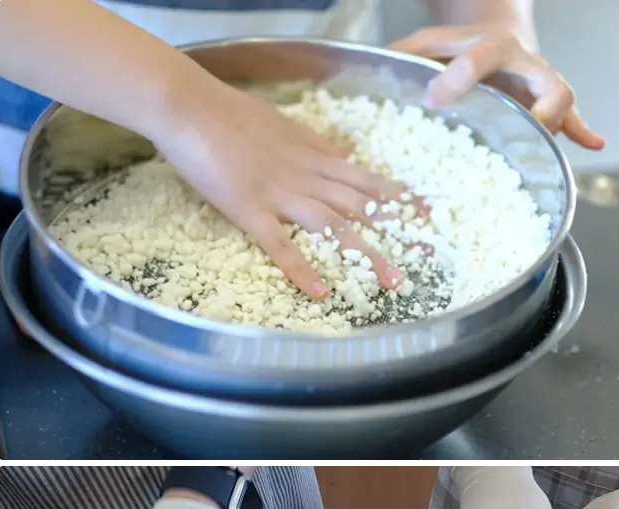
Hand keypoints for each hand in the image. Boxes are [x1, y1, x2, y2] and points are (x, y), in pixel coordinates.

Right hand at [154, 80, 405, 298]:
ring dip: (365, 254)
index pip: (367, 180)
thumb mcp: (284, 125)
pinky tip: (320, 291)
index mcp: (314, 157)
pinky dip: (301, 269)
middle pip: (361, 207)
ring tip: (391, 281)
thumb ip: (314, 145)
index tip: (427, 214)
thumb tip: (340, 156)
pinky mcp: (250, 210)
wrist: (190, 107)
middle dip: (398, 232)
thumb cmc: (231, 114)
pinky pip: (280, 245)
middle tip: (429, 255)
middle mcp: (307, 176)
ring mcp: (280, 194)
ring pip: (333, 227)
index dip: (399, 198)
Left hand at [392, 20, 604, 149]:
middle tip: (519, 125)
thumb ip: (406, 56)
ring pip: (563, 100)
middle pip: (545, 82)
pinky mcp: (552, 104)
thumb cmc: (459, 46)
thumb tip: (372, 69)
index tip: (434, 98)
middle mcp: (526, 66)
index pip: (481, 58)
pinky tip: (594, 145)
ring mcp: (542, 86)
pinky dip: (583, 132)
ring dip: (559, 124)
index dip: (460, 78)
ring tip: (547, 143)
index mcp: (493, 48)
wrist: (500, 31)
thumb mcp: (431, 44)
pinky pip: (573, 118)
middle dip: (534, 105)